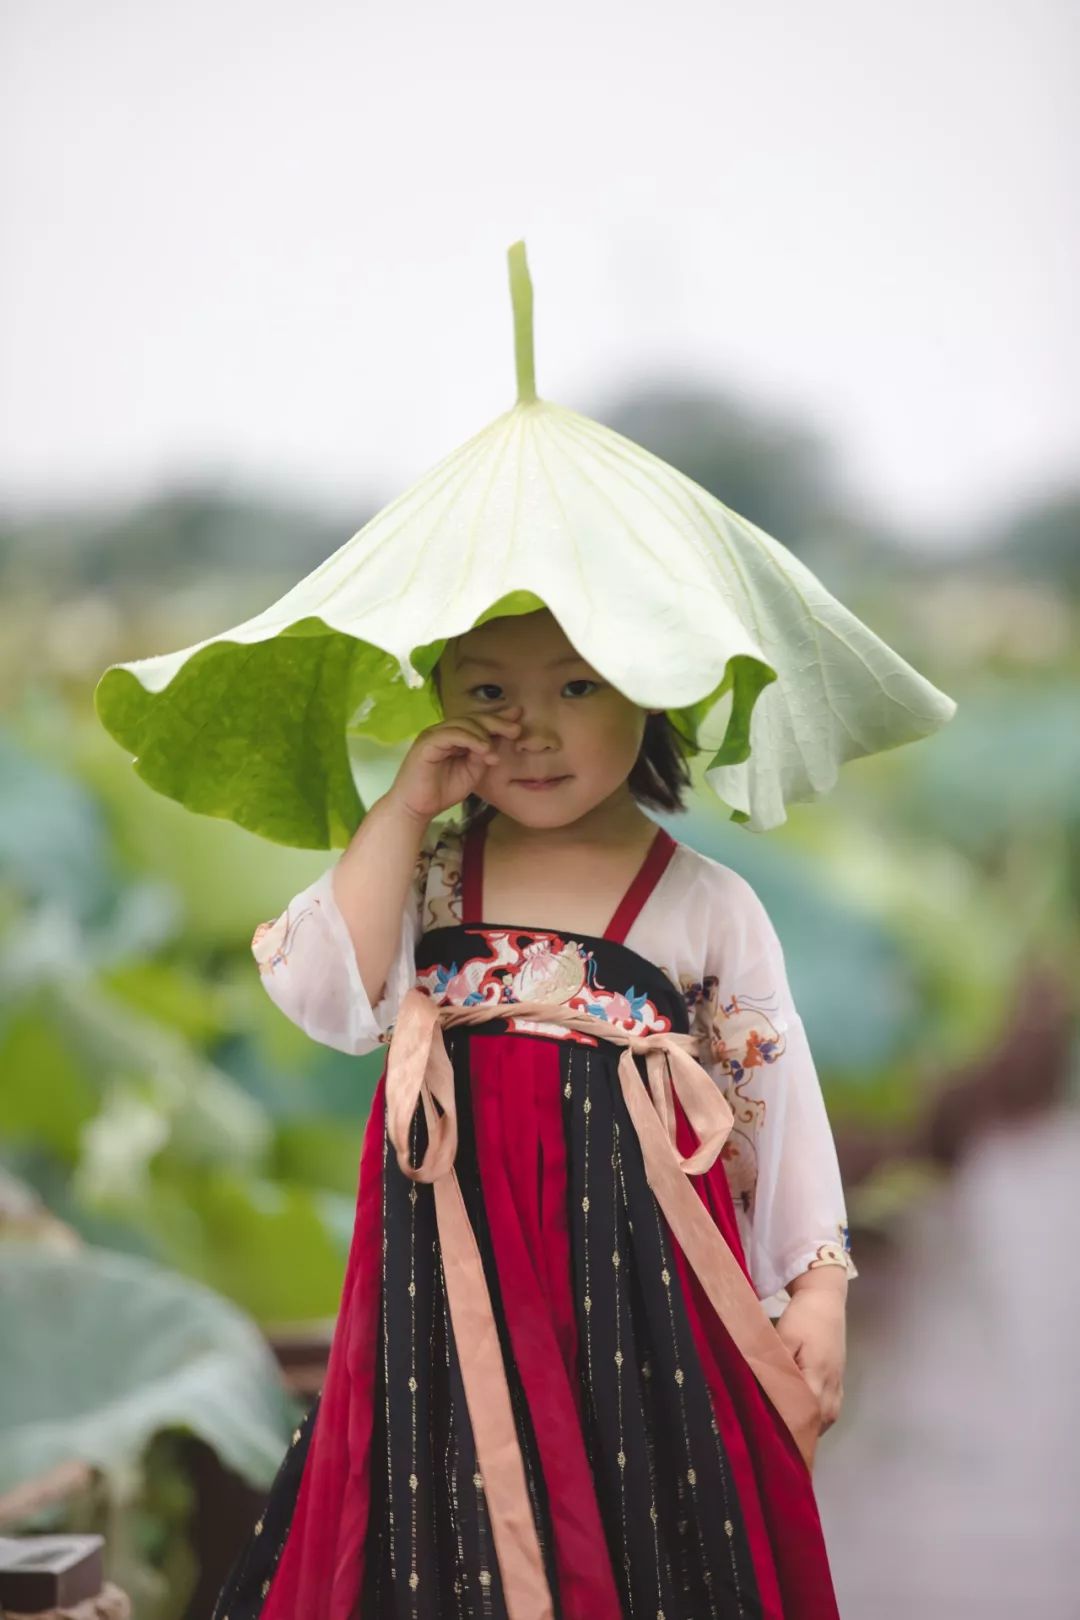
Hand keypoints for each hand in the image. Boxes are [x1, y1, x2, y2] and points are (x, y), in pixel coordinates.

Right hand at [386, 705, 522, 822]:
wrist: (417, 808)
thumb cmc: (442, 791)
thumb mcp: (472, 772)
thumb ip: (483, 755)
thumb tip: (498, 741)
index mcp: (455, 737)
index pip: (478, 722)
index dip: (498, 718)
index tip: (519, 717)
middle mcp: (444, 731)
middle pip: (473, 718)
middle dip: (496, 722)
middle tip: (515, 729)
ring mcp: (434, 735)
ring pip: (464, 723)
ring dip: (484, 733)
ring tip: (495, 749)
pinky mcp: (427, 743)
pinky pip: (451, 734)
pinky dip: (470, 738)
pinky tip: (483, 748)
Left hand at [773, 1285, 846, 1433]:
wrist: (826, 1300)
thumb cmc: (803, 1317)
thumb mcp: (784, 1337)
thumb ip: (774, 1365)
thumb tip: (759, 1390)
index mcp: (816, 1379)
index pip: (801, 1417)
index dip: (784, 1429)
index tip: (766, 1439)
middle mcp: (830, 1390)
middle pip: (813, 1425)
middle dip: (793, 1434)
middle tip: (770, 1442)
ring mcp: (837, 1389)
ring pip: (823, 1422)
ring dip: (805, 1429)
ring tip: (783, 1437)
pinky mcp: (838, 1385)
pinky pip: (828, 1414)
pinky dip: (815, 1421)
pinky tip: (799, 1422)